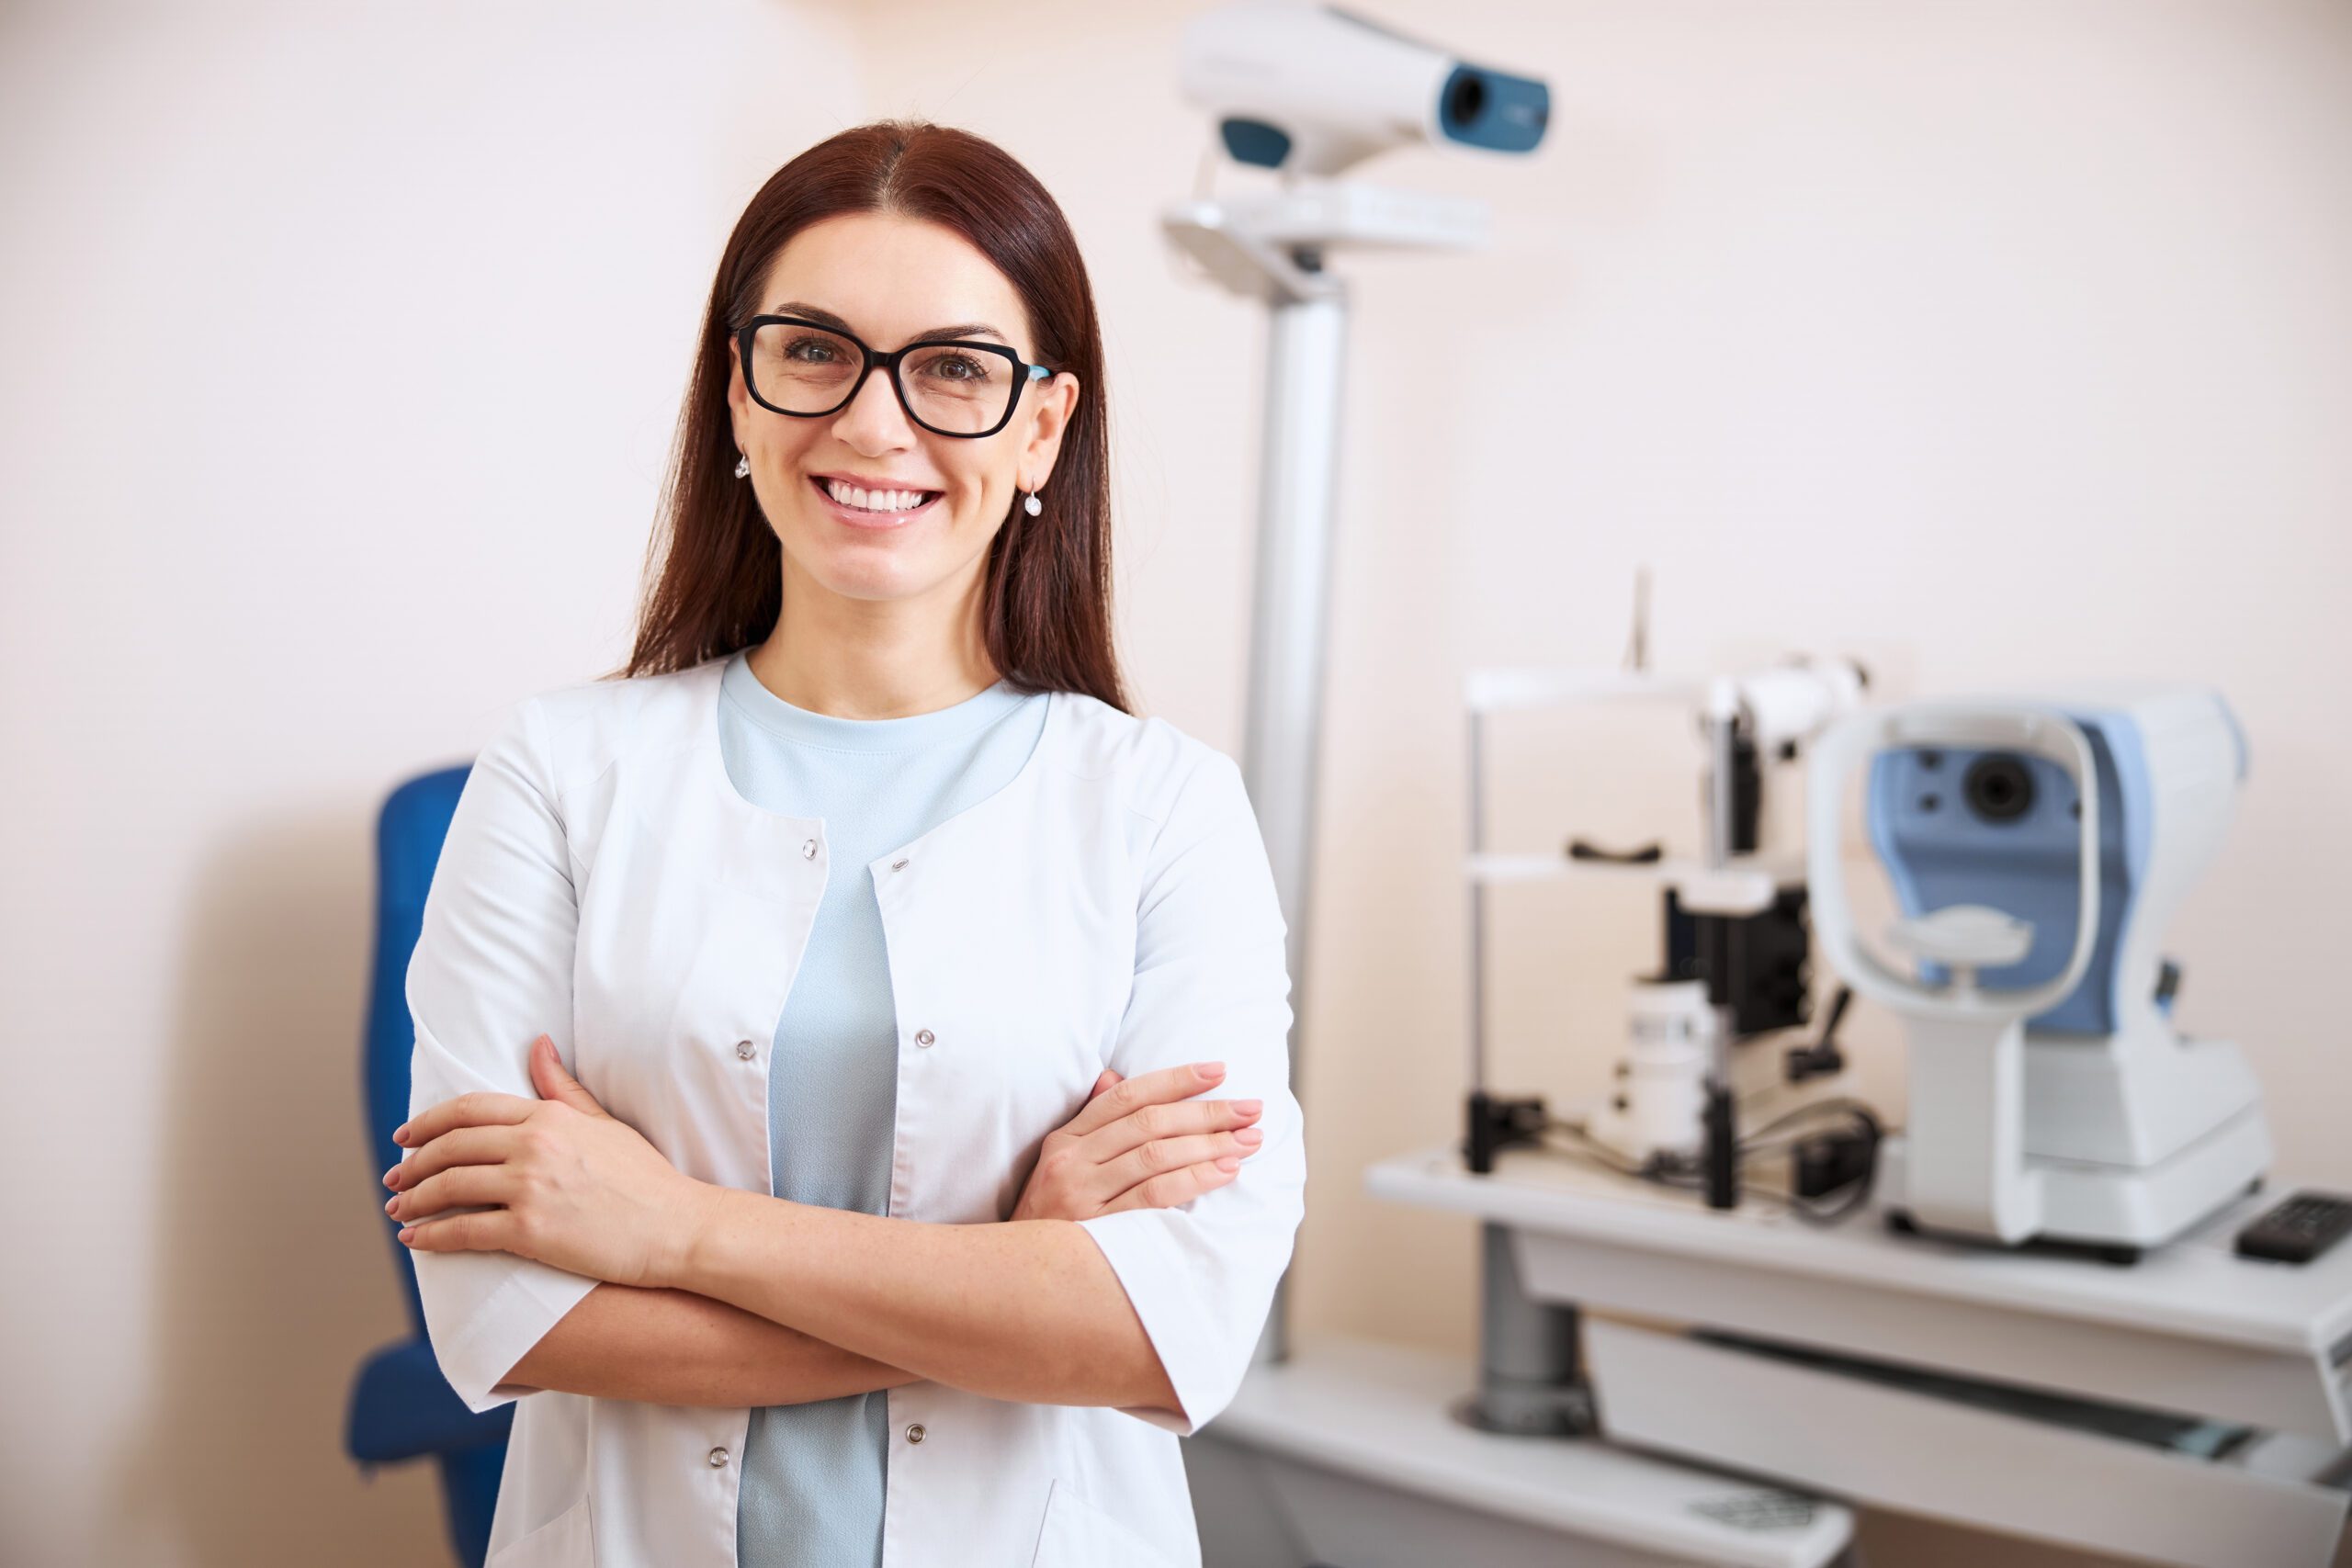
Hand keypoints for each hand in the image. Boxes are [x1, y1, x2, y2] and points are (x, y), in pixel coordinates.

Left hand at [383, 1035, 717, 1288]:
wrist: (677, 1227)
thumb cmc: (646, 1178)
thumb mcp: (604, 1123)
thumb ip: (563, 1087)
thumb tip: (538, 1044)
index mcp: (549, 1116)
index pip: (469, 1110)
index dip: (428, 1123)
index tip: (406, 1137)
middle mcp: (533, 1145)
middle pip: (450, 1147)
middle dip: (413, 1164)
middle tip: (395, 1179)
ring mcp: (529, 1187)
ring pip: (448, 1187)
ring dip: (413, 1200)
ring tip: (399, 1210)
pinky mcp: (529, 1231)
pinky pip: (463, 1231)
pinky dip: (430, 1237)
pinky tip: (415, 1241)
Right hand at [1010, 1061, 1264, 1221]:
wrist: (1013, 1276)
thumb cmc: (1048, 1217)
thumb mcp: (1057, 1164)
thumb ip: (1089, 1120)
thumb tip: (1115, 1076)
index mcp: (1066, 1138)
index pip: (1128, 1095)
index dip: (1176, 1079)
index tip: (1220, 1071)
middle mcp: (1072, 1160)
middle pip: (1150, 1123)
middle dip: (1207, 1112)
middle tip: (1252, 1108)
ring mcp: (1083, 1194)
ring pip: (1156, 1156)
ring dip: (1210, 1144)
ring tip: (1249, 1139)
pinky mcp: (1098, 1228)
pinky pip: (1156, 1196)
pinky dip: (1194, 1179)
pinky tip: (1225, 1171)